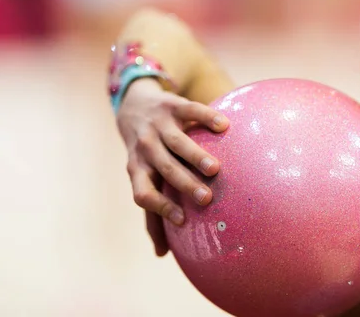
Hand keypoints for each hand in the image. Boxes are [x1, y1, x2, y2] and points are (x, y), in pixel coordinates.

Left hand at [117, 78, 228, 255]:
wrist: (133, 106)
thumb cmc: (144, 153)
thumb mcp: (142, 177)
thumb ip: (152, 212)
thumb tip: (161, 255)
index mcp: (138, 169)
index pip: (143, 192)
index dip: (159, 207)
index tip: (182, 220)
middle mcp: (146, 148)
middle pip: (165, 168)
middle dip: (184, 184)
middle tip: (206, 198)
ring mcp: (159, 125)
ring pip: (177, 142)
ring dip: (195, 156)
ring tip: (216, 168)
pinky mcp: (172, 105)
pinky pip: (191, 109)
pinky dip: (207, 117)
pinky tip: (225, 126)